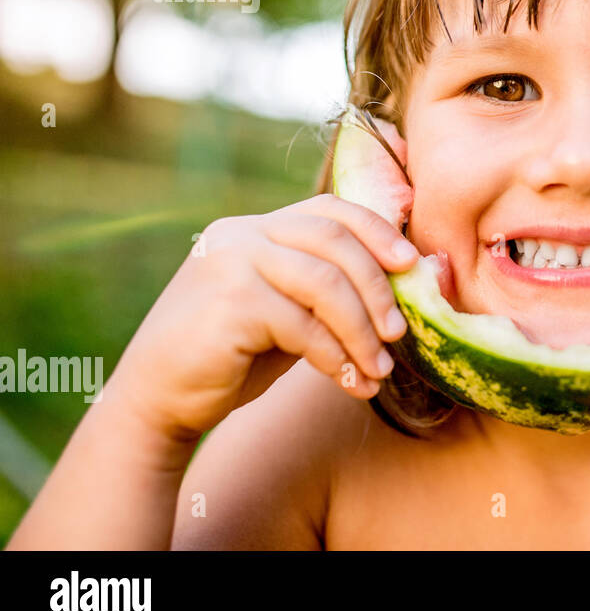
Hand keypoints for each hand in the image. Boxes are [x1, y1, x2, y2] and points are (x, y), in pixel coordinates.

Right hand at [110, 194, 422, 440]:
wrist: (157, 400)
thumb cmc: (230, 358)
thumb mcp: (285, 313)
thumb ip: (325, 291)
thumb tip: (403, 284)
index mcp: (255, 229)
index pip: (329, 210)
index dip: (377, 230)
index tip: (411, 264)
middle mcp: (241, 235)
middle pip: (335, 241)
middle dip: (378, 289)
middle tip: (399, 333)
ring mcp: (232, 263)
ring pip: (326, 285)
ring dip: (363, 331)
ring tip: (381, 369)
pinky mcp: (230, 302)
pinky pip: (304, 326)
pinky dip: (337, 358)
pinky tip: (351, 384)